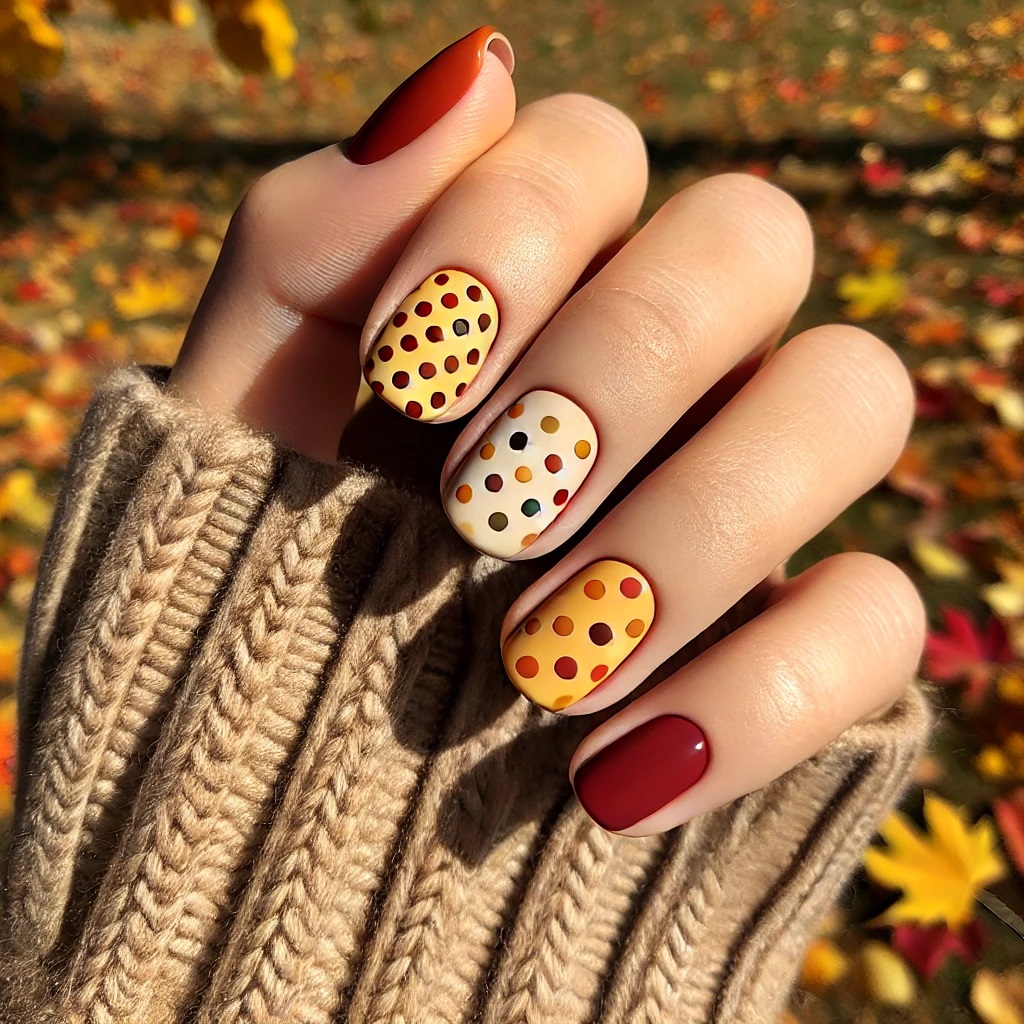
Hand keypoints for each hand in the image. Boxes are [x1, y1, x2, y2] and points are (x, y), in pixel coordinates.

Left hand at [170, 26, 924, 835]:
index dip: (515, 228)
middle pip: (755, 238)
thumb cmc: (255, 575)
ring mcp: (748, 495)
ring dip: (696, 523)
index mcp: (536, 285)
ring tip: (534, 658)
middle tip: (486, 508)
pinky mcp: (799, 643)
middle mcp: (667, 366)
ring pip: (849, 399)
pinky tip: (608, 777)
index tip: (410, 366)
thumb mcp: (237, 410)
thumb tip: (471, 73)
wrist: (285, 787)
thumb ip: (307, 240)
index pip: (594, 153)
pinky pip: (876, 620)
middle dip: (625, 359)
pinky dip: (757, 696)